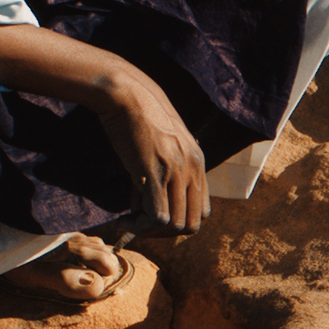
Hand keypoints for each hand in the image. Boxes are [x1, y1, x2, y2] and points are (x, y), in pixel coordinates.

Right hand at [0, 22, 208, 230]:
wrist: (126, 94)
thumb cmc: (136, 117)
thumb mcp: (162, 144)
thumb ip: (163, 172)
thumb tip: (145, 204)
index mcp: (198, 162)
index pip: (203, 211)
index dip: (179, 221)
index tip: (155, 217)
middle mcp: (192, 168)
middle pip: (192, 224)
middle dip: (166, 233)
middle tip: (142, 224)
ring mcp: (176, 171)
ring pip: (175, 225)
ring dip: (151, 231)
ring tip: (131, 219)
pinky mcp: (154, 172)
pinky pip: (158, 217)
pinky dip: (141, 226)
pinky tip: (125, 217)